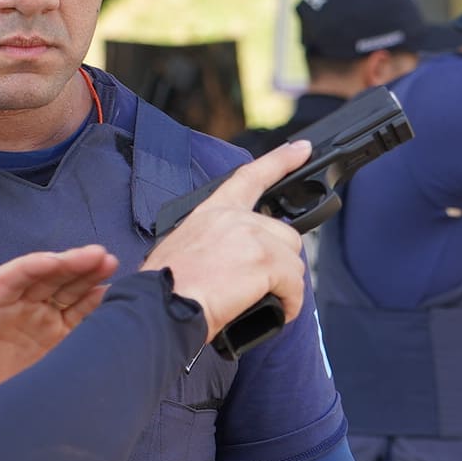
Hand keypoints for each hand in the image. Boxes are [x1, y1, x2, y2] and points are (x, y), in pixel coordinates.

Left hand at [0, 244, 119, 411]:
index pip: (11, 278)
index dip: (34, 266)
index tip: (57, 261)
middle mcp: (16, 309)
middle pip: (45, 278)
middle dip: (71, 264)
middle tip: (99, 256)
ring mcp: (38, 323)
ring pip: (65, 291)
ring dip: (87, 276)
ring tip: (111, 264)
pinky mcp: (57, 340)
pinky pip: (78, 315)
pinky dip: (94, 303)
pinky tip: (111, 295)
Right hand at [143, 140, 313, 338]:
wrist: (160, 306)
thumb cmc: (166, 286)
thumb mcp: (184, 247)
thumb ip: (214, 241)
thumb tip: (231, 259)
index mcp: (212, 211)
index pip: (251, 176)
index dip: (280, 160)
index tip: (301, 149)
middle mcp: (234, 218)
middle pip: (284, 234)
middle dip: (279, 263)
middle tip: (259, 285)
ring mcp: (252, 237)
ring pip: (293, 262)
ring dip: (284, 285)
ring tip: (261, 301)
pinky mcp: (264, 263)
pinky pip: (295, 285)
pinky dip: (290, 303)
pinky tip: (276, 311)